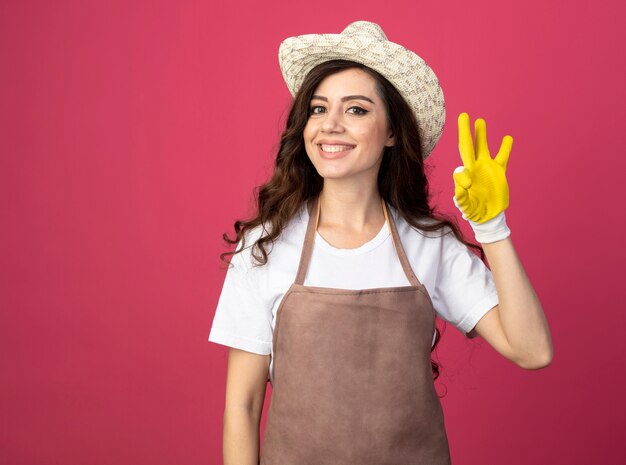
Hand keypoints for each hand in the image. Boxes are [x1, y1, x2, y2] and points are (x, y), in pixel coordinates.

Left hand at [453, 112, 512, 242]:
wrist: (487, 216)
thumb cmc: (473, 211)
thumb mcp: (465, 204)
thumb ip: (461, 193)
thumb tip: (463, 178)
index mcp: (466, 173)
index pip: (462, 163)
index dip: (464, 171)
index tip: (469, 184)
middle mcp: (475, 166)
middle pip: (469, 145)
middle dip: (465, 130)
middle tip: (463, 115)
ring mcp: (487, 167)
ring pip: (484, 147)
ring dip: (482, 134)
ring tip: (480, 121)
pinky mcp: (499, 171)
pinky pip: (503, 157)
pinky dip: (505, 148)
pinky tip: (507, 138)